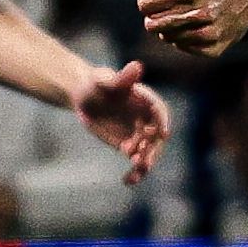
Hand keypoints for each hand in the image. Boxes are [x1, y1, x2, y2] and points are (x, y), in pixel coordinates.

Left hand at [69, 59, 170, 182]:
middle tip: (140, 158)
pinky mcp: (130, 146)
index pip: (158, 110)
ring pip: (149, 151)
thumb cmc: (95, 83)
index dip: (162, 120)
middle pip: (156, 135)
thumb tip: (136, 66)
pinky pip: (137, 161)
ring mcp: (139, 133)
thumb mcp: (104, 80)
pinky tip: (128, 181)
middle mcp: (146, 118)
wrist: (84, 98)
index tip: (163, 132)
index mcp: (144, 99)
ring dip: (145, 162)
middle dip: (152, 148)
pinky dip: (136, 173)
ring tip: (134, 171)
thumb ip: (121, 78)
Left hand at [139, 0, 247, 57]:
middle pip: (152, 24)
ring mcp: (209, 32)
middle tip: (162, 11)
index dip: (146, 2)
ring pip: (166, 37)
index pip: (146, 4)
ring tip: (182, 16)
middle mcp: (201, 11)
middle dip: (153, 17)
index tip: (151, 0)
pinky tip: (194, 26)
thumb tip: (146, 3)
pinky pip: (182, 46)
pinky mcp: (214, 48)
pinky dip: (183, 38)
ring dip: (169, 28)